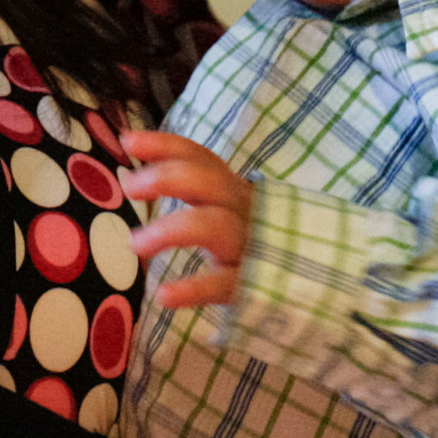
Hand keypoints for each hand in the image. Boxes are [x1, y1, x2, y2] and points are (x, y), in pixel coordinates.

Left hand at [121, 130, 254, 309]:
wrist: (308, 287)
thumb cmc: (254, 248)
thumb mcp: (228, 214)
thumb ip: (195, 194)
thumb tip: (135, 180)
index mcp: (233, 193)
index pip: (202, 159)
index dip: (167, 146)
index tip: (129, 141)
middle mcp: (245, 212)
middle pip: (211, 182)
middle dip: (167, 178)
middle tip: (130, 187)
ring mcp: (252, 247)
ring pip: (215, 226)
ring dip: (170, 230)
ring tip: (135, 244)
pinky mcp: (254, 286)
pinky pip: (224, 283)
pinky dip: (194, 289)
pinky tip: (165, 295)